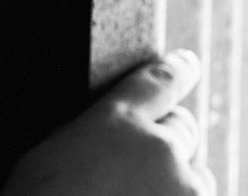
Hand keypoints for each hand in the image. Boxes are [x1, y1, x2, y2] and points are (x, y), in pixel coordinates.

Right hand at [1, 50, 214, 195]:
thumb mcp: (50, 157)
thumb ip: (90, 138)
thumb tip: (106, 140)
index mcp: (117, 121)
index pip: (159, 81)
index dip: (178, 70)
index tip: (187, 64)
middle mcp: (158, 148)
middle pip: (184, 130)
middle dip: (168, 145)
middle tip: (142, 173)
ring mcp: (182, 190)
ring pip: (198, 179)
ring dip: (178, 188)